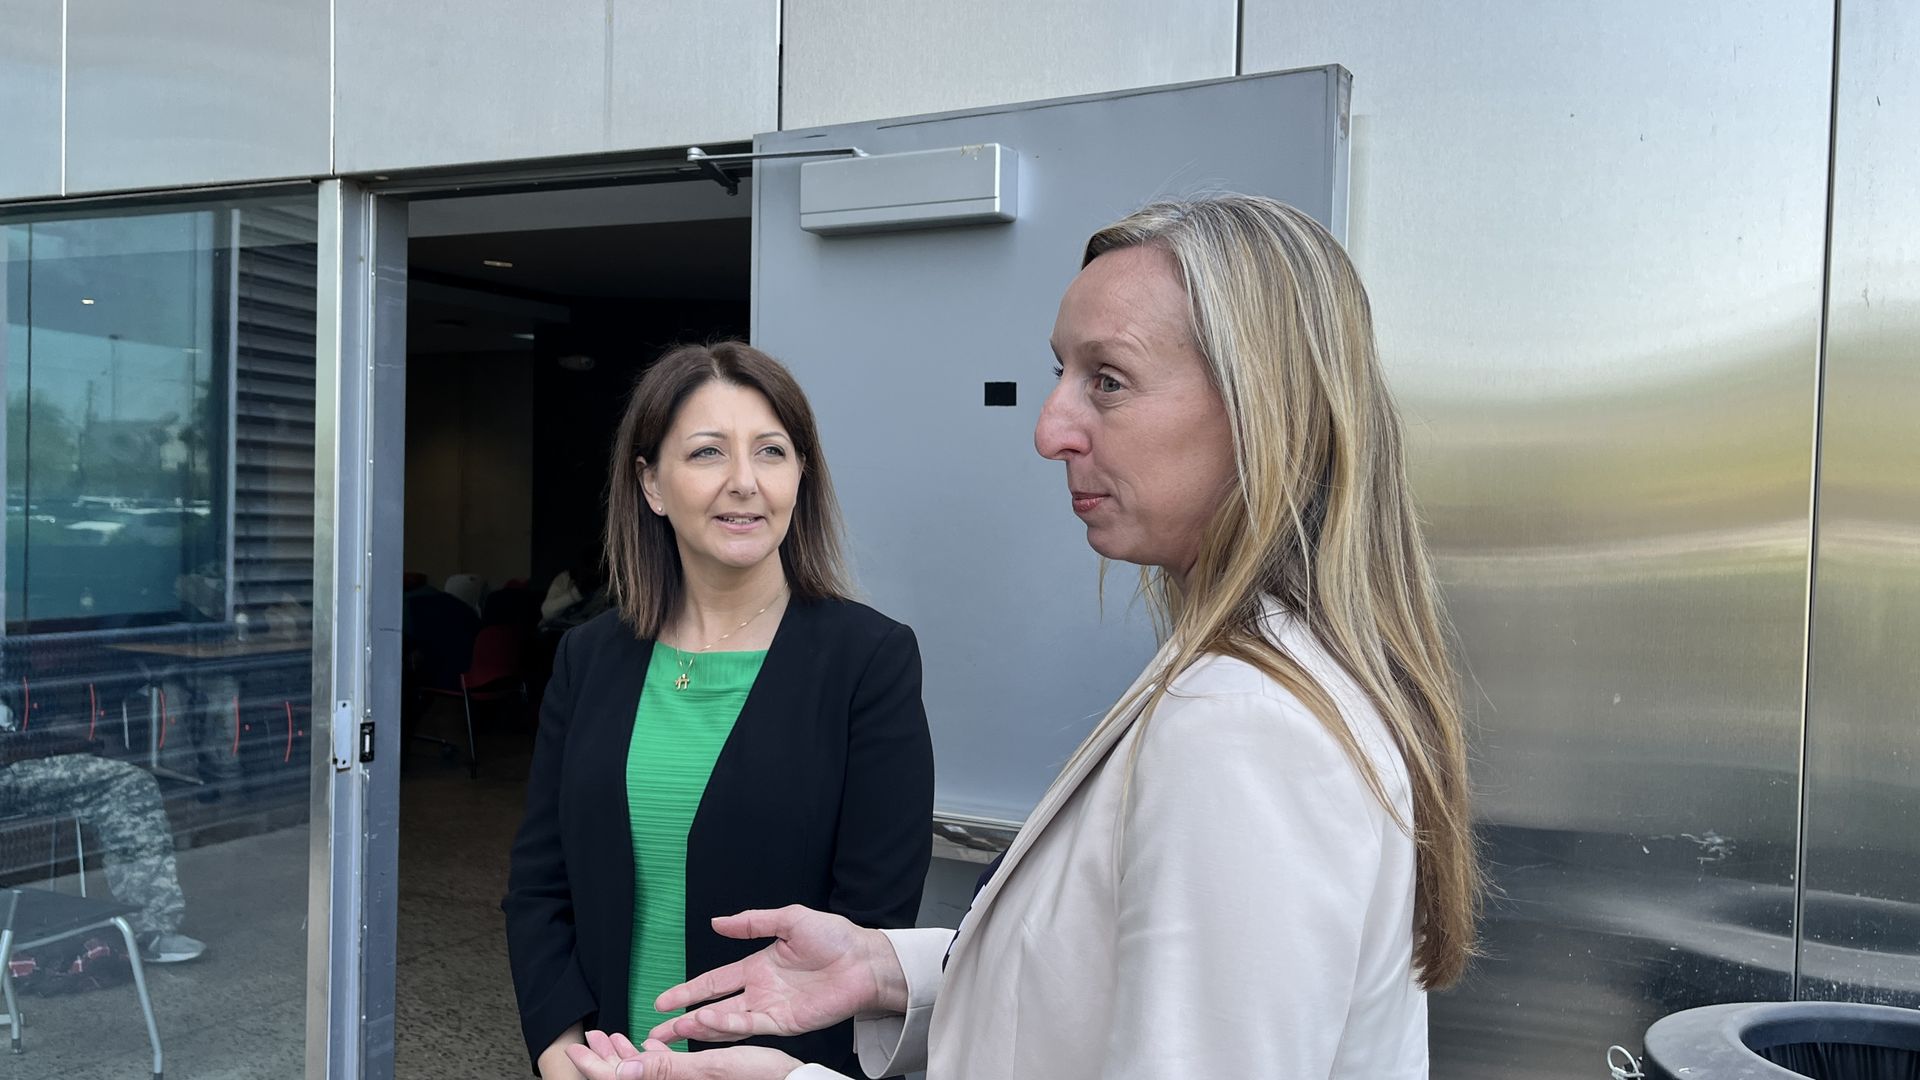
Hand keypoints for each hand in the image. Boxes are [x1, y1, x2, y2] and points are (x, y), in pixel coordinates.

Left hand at [565, 1031, 797, 1079]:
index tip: (575, 1049)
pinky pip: (663, 1073)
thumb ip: (665, 1069)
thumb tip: (620, 1072)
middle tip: (590, 1036)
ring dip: (625, 1057)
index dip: (594, 1067)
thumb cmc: (762, 1077)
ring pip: (643, 1075)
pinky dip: (649, 1059)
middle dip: (605, 1059)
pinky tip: (646, 1045)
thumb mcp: (712, 1067)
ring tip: (610, 1037)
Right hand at [647, 905, 905, 1044]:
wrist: (864, 958)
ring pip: (727, 1023)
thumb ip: (752, 922)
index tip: (662, 1001)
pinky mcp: (785, 1023)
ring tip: (674, 1030)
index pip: (713, 982)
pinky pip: (751, 1026)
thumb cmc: (834, 937)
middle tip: (655, 1032)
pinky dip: (727, 1026)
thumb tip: (717, 921)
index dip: (688, 991)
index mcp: (756, 968)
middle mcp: (758, 992)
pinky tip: (707, 1023)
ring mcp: (770, 1010)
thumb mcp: (788, 919)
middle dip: (683, 1021)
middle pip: (712, 1009)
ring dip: (700, 1027)